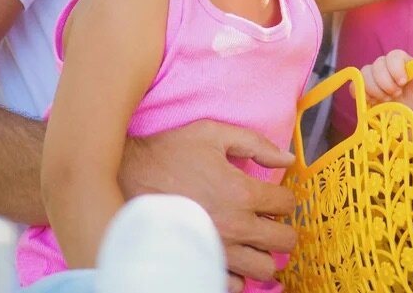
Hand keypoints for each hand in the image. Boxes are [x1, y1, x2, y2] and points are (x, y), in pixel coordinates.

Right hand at [121, 120, 296, 292]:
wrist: (125, 179)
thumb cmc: (168, 154)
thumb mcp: (212, 133)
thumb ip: (255, 143)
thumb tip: (287, 158)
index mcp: (242, 192)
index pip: (287, 204)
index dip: (284, 197)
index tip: (273, 196)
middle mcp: (235, 226)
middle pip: (284, 242)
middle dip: (283, 229)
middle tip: (269, 221)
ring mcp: (218, 250)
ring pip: (264, 269)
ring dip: (264, 254)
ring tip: (251, 240)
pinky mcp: (199, 264)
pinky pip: (234, 284)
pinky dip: (238, 273)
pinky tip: (230, 255)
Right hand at [358, 49, 412, 125]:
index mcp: (403, 62)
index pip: (394, 56)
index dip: (395, 68)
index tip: (402, 82)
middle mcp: (387, 67)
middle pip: (377, 65)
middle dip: (385, 82)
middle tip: (396, 95)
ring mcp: (375, 78)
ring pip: (364, 74)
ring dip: (373, 89)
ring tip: (387, 100)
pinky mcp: (366, 91)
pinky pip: (355, 86)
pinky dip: (361, 93)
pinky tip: (373, 102)